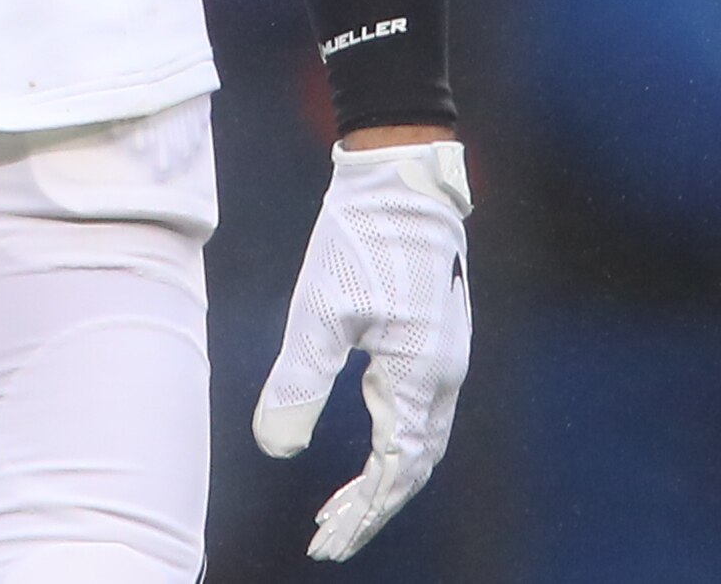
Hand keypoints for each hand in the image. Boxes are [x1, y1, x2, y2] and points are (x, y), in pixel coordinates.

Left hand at [255, 136, 472, 561]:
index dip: (360, 513)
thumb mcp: (318, 312)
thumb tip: (274, 450)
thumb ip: (299, 382)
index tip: (324, 543)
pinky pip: (422, 412)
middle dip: (371, 508)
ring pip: (422, 442)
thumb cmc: (359, 240)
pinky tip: (369, 444)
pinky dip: (395, 444)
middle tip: (326, 539)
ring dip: (384, 480)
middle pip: (412, 467)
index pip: (393, 471)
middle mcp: (444, 377)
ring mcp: (446, 358)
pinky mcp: (438, 339)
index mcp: (419, 378)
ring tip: (342, 507)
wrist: (402, 177)